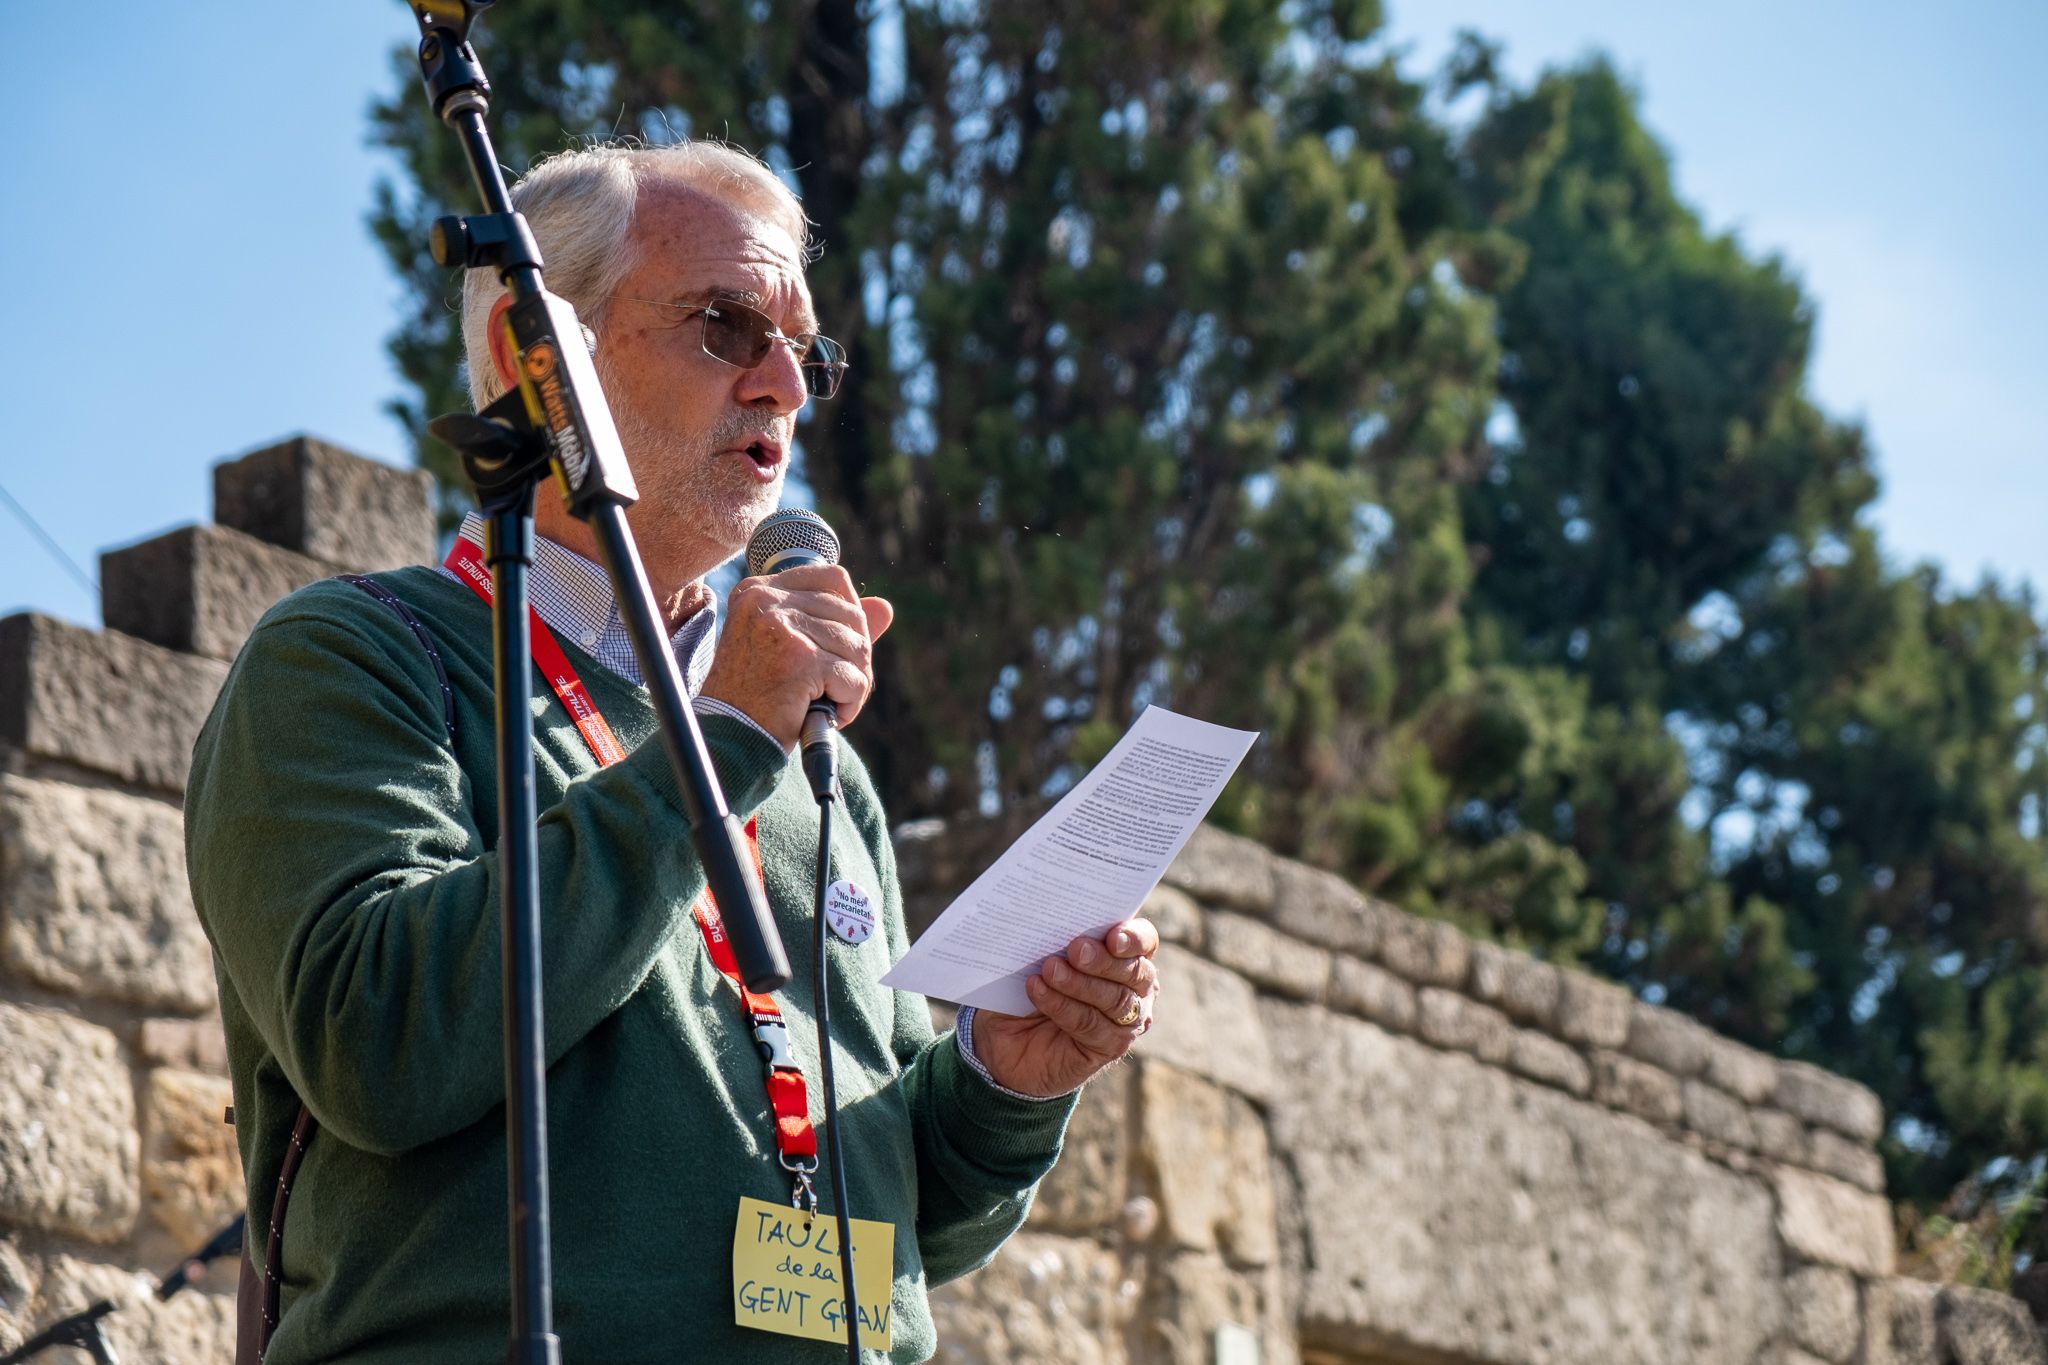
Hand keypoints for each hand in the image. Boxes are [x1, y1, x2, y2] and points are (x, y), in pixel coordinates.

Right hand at [700, 564, 893, 749]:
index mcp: (759, 590)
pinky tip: (828, 714)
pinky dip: (850, 703)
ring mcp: (782, 627)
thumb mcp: (792, 649)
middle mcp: (766, 600)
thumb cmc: (757, 695)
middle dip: (855, 657)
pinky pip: (854, 678)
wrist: (729, 736)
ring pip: (858, 648)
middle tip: (834, 686)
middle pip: (852, 615)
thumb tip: (885, 607)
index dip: (851, 614)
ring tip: (828, 702)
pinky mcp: (799, 660)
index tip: (836, 648)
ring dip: (853, 683)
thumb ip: (835, 623)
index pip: (833, 578)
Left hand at [971, 918, 1159, 1098]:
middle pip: (1136, 972)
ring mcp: (1126, 1022)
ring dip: (1081, 984)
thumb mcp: (1037, 955)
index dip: (1134, 937)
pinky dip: (1062, 1006)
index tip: (1112, 936)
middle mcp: (1135, 988)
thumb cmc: (1028, 983)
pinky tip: (1038, 990)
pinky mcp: (1108, 1048)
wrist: (1005, 1038)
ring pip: (1116, 1001)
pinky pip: (1091, 1026)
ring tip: (1050, 970)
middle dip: (1104, 960)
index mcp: (1126, 954)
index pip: (1145, 941)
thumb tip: (1043, 915)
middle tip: (1076, 949)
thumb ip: (1053, 936)